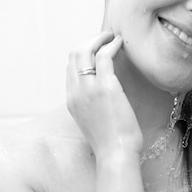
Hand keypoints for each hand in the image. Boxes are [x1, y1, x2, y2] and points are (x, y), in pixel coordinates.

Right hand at [66, 31, 142, 159]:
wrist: (115, 155)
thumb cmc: (111, 144)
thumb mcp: (94, 123)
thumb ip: (92, 107)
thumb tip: (103, 99)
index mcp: (71, 100)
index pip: (70, 68)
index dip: (83, 54)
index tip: (98, 50)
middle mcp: (75, 91)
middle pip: (73, 55)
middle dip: (89, 41)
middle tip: (105, 37)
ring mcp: (88, 88)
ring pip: (85, 50)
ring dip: (99, 39)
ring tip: (113, 36)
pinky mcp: (105, 86)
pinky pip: (104, 56)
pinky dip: (111, 45)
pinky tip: (121, 43)